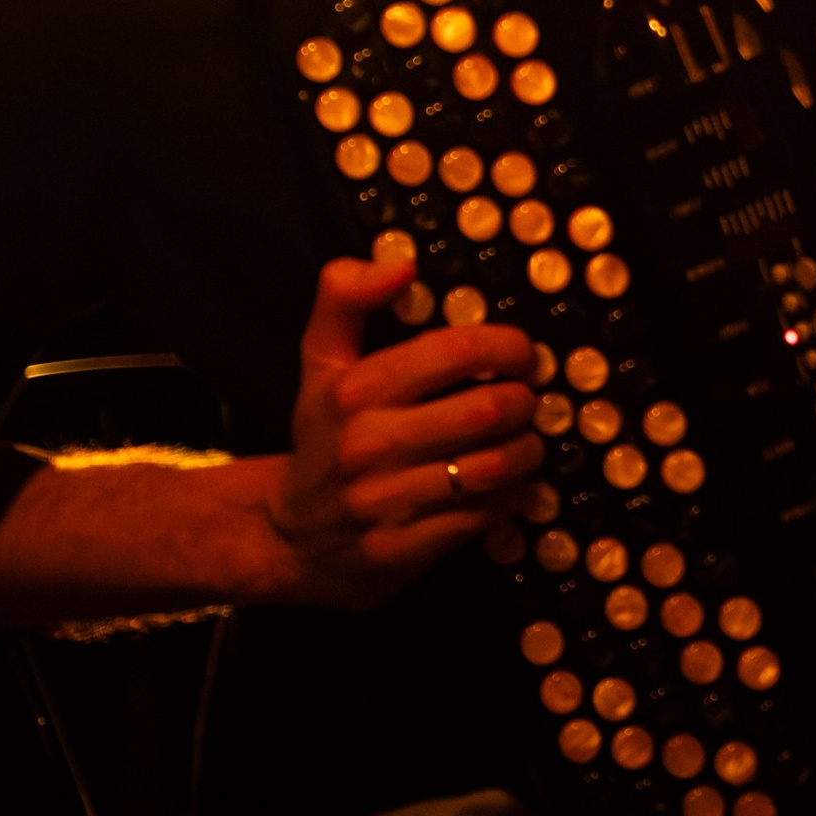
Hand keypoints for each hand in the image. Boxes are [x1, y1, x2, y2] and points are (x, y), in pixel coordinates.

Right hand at [269, 243, 545, 606]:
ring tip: (526, 442)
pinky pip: (483, 517)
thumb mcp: (320, 362)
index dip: (505, 346)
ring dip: (527, 451)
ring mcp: (385, 501)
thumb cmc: (323, 438)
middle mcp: (368, 444)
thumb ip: (344, 298)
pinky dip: (510, 498)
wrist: (288, 537)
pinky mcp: (401, 550)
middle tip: (527, 400)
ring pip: (494, 467)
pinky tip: (508, 487)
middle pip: (487, 411)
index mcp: (355, 389)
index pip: (455, 352)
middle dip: (524, 401)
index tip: (520, 354)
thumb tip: (398, 265)